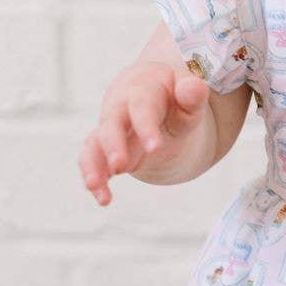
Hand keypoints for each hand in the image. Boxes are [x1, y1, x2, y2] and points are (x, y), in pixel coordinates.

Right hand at [79, 62, 210, 205]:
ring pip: (95, 143)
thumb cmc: (175, 97)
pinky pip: (92, 159)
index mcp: (144, 88)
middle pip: (111, 123)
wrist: (155, 94)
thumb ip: (193, 95)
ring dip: (93, 165)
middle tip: (120, 165)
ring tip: (95, 186)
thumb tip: (194, 88)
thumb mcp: (189, 95)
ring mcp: (110, 125)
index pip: (142, 106)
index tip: (154, 148)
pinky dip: (95, 177)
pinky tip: (103, 197)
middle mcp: (121, 105)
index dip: (146, 126)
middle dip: (113, 145)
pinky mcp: (103, 145)